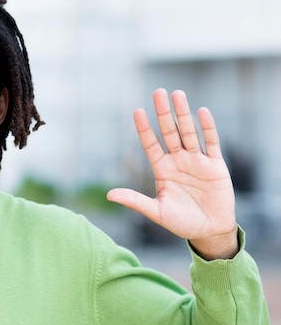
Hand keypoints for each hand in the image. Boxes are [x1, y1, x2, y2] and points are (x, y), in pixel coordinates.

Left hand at [107, 88, 237, 259]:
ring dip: (184, 114)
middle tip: (158, 92)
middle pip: (170, 132)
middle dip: (164, 113)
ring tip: (177, 94)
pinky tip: (202, 111)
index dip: (145, 129)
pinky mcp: (215, 165)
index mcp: (162, 170)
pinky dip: (207, 128)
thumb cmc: (182, 222)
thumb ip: (135, 201)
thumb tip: (109, 195)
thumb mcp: (156, 211)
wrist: (210, 231)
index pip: (151, 144)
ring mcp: (197, 161)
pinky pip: (211, 143)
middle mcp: (178, 161)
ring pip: (189, 133)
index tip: (137, 111)